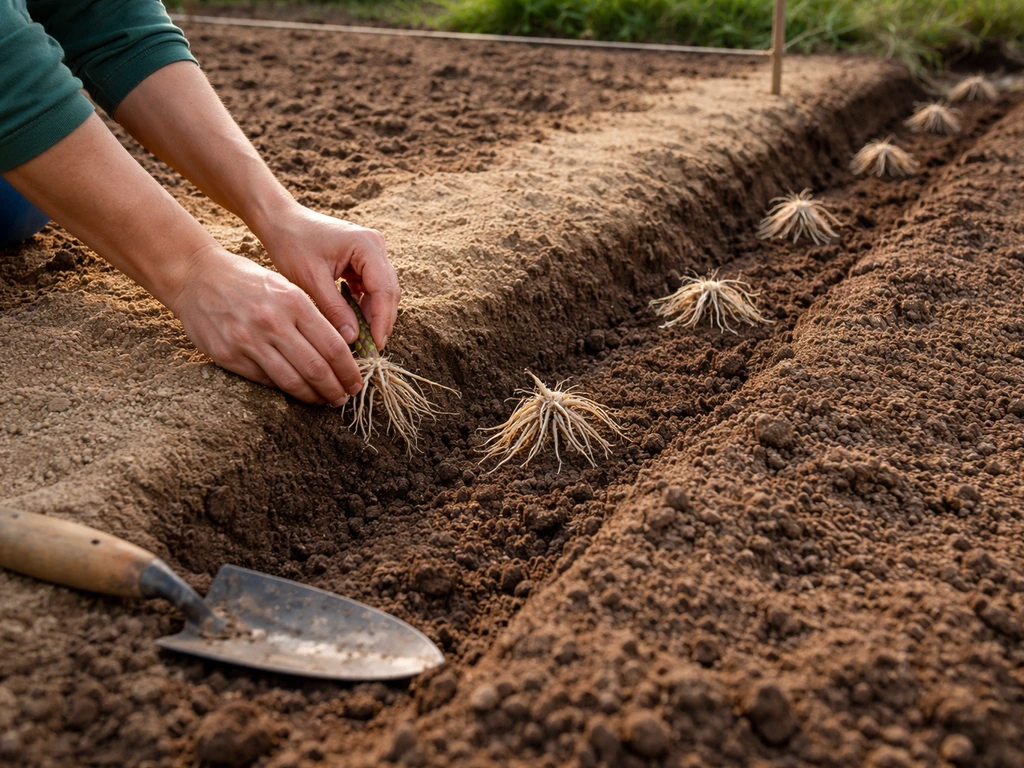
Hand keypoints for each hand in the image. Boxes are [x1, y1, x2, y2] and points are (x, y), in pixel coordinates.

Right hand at [170, 245, 362, 404]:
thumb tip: (341, 351)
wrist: (196, 276)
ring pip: (292, 381)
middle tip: (344, 398)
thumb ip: (310, 316)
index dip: (349, 370)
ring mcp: (248, 341)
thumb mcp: (285, 287)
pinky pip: (266, 381)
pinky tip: (296, 391)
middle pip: (316, 368)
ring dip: (313, 396)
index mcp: (293, 302)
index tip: (356, 381)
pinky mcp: (229, 356)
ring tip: (324, 400)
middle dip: (336, 388)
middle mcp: (272, 322)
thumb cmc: (247, 281)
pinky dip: (285, 389)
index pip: (333, 346)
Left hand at [257, 205, 399, 349]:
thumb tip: (353, 339)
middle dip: (381, 320)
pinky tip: (355, 322)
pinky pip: (371, 287)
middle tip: (372, 348)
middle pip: (388, 291)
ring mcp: (371, 252)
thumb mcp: (312, 280)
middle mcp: (376, 246)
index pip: (384, 290)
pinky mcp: (363, 260)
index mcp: (367, 245)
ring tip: (363, 339)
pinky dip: (364, 306)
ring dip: (373, 315)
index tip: (376, 345)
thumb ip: (335, 309)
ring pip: (382, 291)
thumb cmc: (292, 244)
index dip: (381, 320)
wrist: (280, 222)